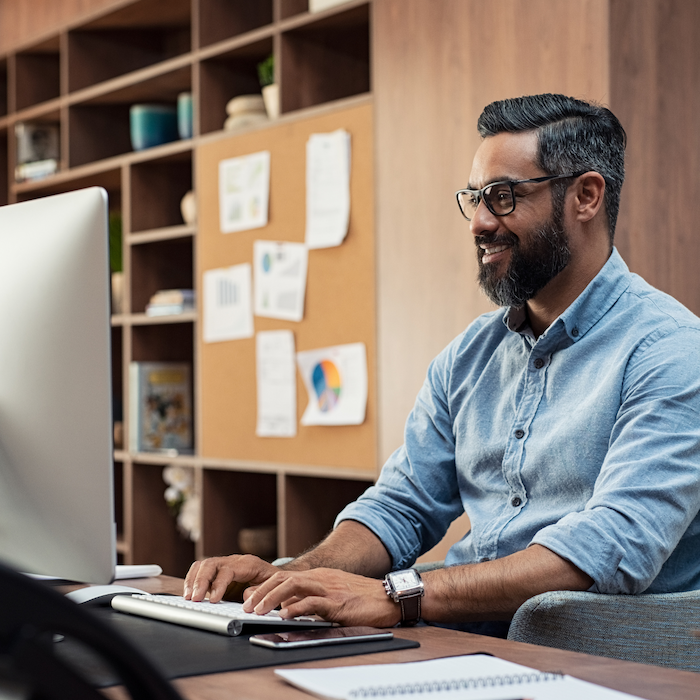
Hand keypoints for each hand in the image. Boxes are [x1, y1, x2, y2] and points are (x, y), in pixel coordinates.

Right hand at [184, 554, 277, 602]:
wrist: (276, 576)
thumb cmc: (274, 582)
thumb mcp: (272, 587)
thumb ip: (259, 592)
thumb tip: (245, 598)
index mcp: (248, 563)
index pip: (228, 570)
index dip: (218, 584)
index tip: (213, 599)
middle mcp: (234, 560)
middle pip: (211, 564)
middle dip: (200, 581)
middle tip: (194, 599)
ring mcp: (225, 564)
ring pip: (203, 565)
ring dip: (193, 580)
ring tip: (188, 597)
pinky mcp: (218, 571)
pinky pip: (201, 570)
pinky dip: (193, 580)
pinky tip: (190, 593)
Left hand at [241, 568, 400, 627]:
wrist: (389, 597)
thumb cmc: (363, 598)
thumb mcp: (334, 594)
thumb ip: (313, 598)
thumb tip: (289, 608)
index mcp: (319, 576)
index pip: (285, 576)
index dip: (264, 586)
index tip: (249, 598)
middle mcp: (321, 578)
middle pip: (284, 578)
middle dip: (262, 592)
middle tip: (247, 606)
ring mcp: (329, 588)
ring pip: (293, 586)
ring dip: (272, 598)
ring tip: (259, 610)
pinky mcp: (338, 602)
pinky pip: (313, 602)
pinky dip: (296, 608)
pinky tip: (285, 615)